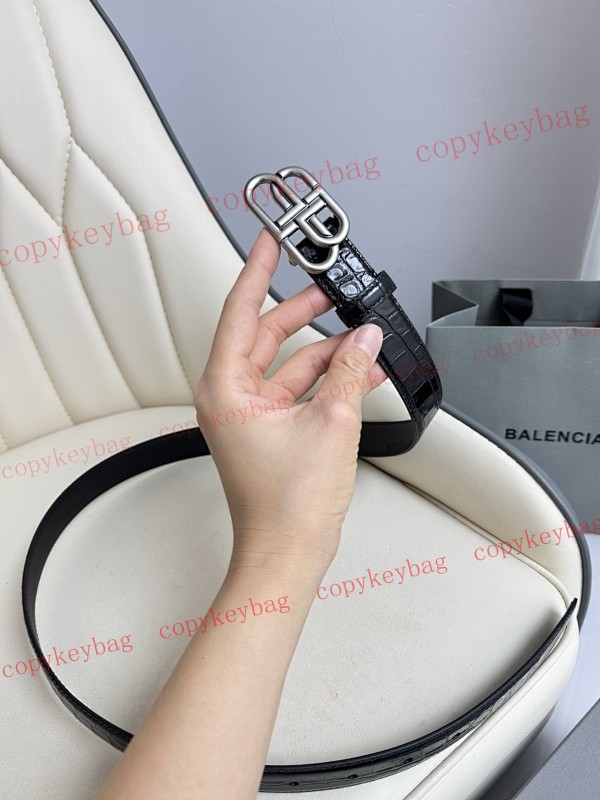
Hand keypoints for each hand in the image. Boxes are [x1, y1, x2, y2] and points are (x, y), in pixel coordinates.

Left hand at [194, 228, 385, 574]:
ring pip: (290, 364)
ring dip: (327, 350)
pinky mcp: (272, 431)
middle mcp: (232, 397)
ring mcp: (252, 415)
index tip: (268, 240)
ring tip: (364, 335)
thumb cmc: (287, 505)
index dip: (257, 270)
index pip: (241, 310)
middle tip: (331, 286)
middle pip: (268, 334)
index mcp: (226, 388)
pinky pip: (300, 390)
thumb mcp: (330, 423)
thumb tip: (365, 340)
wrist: (288, 555)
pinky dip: (328, 380)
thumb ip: (349, 372)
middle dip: (305, 310)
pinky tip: (361, 371)